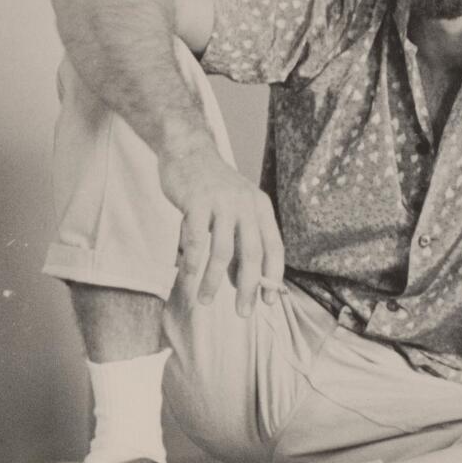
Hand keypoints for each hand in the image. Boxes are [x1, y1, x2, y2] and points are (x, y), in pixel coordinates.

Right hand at [158, 140, 284, 315]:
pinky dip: (192, 262)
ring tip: (204, 301)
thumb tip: (242, 283)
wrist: (188, 150)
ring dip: (212, 280)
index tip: (269, 301)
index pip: (274, 247)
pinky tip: (187, 277)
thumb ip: (240, 242)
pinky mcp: (196, 201)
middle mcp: (246, 204)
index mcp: (260, 207)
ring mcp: (222, 201)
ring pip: (222, 250)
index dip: (273, 276)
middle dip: (249, 287)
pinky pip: (195, 239)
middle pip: (252, 253)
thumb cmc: (213, 188)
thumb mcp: (235, 211)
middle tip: (243, 312)